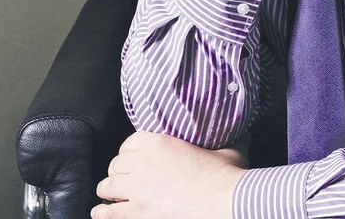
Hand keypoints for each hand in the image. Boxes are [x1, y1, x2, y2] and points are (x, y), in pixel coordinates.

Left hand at [92, 131, 246, 218]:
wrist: (222, 200)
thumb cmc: (225, 175)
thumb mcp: (228, 150)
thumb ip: (228, 141)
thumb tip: (244, 133)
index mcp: (161, 142)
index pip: (130, 141)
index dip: (130, 150)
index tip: (133, 157)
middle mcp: (144, 162)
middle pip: (117, 163)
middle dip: (120, 171)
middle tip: (125, 178)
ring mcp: (138, 188)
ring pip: (107, 185)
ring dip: (109, 190)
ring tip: (110, 194)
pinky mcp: (137, 212)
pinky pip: (109, 212)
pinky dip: (103, 212)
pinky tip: (100, 213)